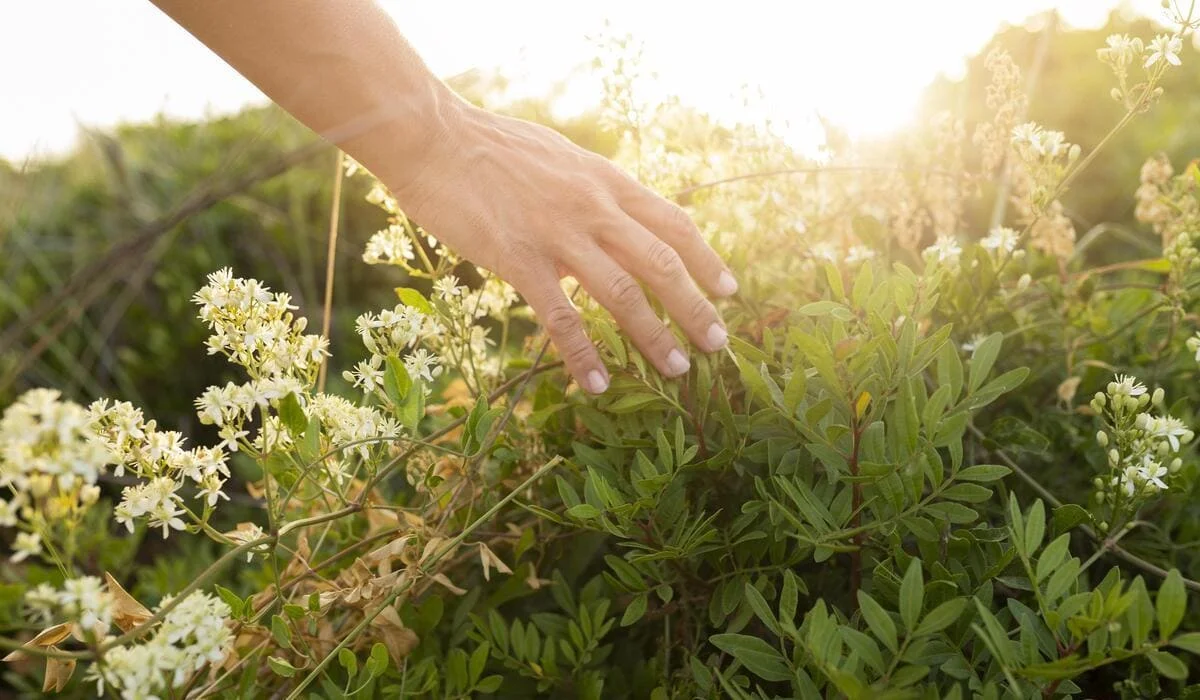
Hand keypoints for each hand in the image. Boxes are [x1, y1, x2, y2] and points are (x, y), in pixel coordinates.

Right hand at [391, 102, 737, 393]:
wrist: (433, 137)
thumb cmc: (490, 147)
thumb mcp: (560, 159)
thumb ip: (591, 191)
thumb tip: (612, 218)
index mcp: (605, 181)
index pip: (672, 223)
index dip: (706, 259)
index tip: (729, 290)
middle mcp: (593, 206)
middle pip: (661, 262)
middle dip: (695, 306)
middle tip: (718, 343)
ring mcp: (558, 233)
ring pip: (622, 292)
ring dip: (654, 335)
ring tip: (676, 369)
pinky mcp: (519, 259)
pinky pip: (561, 317)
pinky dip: (583, 355)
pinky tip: (596, 383)